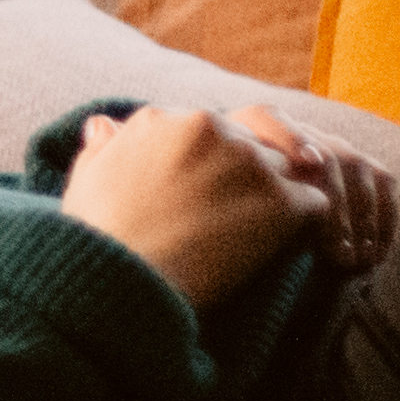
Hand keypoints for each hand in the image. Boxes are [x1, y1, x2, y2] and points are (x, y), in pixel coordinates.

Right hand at [56, 103, 375, 309]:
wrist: (125, 282)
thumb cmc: (99, 240)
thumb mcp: (85, 182)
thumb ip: (101, 148)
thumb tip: (103, 125)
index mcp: (161, 118)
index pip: (207, 130)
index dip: (208, 165)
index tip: (203, 197)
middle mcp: (208, 126)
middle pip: (250, 144)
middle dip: (248, 177)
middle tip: (238, 220)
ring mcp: (248, 162)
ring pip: (286, 169)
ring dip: (279, 198)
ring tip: (267, 237)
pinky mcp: (280, 200)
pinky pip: (314, 203)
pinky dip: (307, 226)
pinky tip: (289, 249)